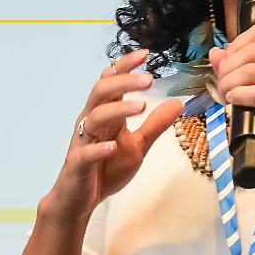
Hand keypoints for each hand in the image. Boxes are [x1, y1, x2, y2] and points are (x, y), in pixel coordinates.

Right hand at [43, 48, 182, 225]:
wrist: (79, 200)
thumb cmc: (105, 168)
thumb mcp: (137, 145)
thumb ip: (155, 124)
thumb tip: (177, 102)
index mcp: (105, 114)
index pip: (111, 82)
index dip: (125, 66)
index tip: (145, 54)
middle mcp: (91, 122)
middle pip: (102, 92)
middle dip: (124, 82)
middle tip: (149, 79)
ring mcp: (82, 143)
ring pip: (93, 118)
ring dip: (117, 110)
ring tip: (141, 106)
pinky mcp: (77, 165)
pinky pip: (85, 154)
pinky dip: (98, 149)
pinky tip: (112, 146)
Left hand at [208, 25, 254, 163]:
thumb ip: (241, 67)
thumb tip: (215, 53)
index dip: (235, 46)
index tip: (226, 65)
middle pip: (252, 51)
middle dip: (228, 67)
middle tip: (222, 85)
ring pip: (252, 71)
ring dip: (230, 83)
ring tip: (226, 95)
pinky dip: (239, 96)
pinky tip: (233, 102)